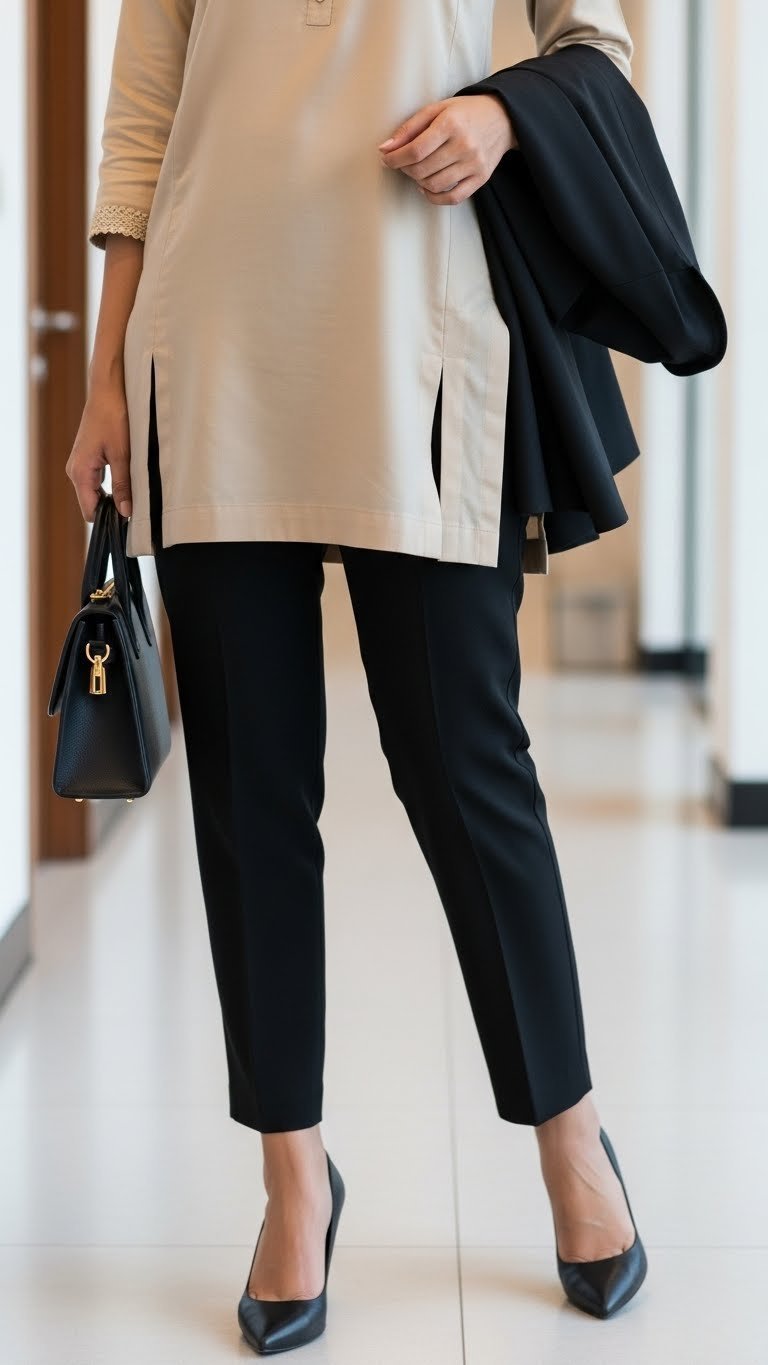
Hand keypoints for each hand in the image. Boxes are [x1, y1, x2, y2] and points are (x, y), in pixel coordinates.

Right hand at [66, 379, 131, 520]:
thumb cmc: (114, 417)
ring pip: (95, 492)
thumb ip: (123, 485)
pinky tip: (127, 481)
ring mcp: (80, 464)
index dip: (108, 519)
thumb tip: (125, 512)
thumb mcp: (123, 455)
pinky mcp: (88, 458)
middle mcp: (75, 470)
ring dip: (113, 496)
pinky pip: (97, 481)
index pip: (89, 510)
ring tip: (133, 494)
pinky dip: (111, 485)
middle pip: (91, 503)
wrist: (108, 391)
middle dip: (111, 508)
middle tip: (136, 508)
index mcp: (80, 472)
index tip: (129, 522)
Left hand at [377, 94, 517, 204]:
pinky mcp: (481, 178)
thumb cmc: (465, 113)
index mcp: (451, 124)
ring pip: (434, 185)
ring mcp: (474, 164)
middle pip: (422, 169)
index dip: (395, 158)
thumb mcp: (437, 109)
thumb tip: (385, 148)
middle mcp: (464, 145)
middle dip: (405, 168)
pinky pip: (453, 198)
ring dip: (418, 181)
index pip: (415, 150)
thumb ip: (410, 127)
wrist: (502, 118)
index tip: (387, 159)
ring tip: (417, 171)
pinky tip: (427, 187)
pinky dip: (434, 197)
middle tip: (403, 162)